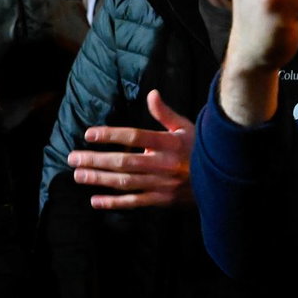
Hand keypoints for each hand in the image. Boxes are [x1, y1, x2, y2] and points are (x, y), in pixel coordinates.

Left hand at [67, 89, 195, 209]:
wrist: (224, 180)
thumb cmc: (201, 149)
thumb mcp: (188, 127)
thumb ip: (165, 113)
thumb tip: (152, 94)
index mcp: (170, 143)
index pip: (136, 136)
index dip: (111, 135)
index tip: (89, 134)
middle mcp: (164, 164)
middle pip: (125, 161)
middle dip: (97, 160)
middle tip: (73, 158)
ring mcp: (163, 184)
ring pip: (126, 182)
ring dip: (100, 179)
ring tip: (78, 175)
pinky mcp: (163, 200)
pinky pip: (135, 202)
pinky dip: (114, 203)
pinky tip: (95, 201)